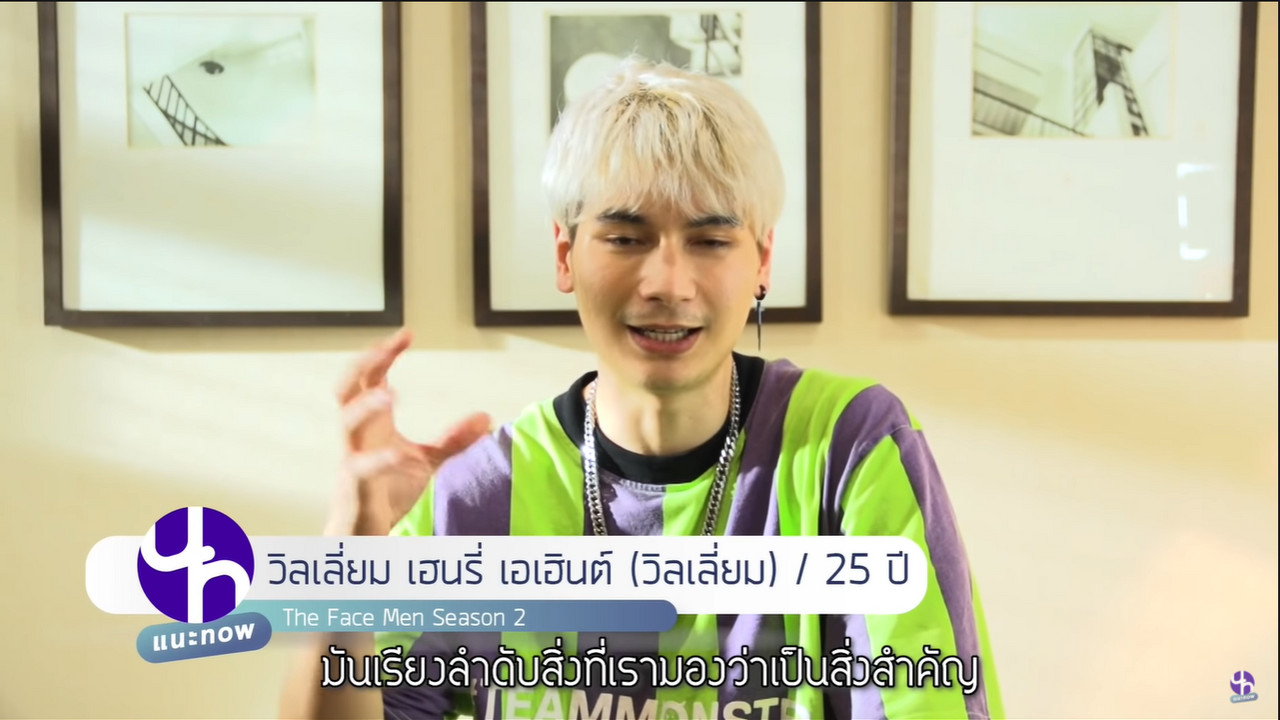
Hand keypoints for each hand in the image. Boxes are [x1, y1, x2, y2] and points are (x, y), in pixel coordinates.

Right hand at [327, 328, 490, 535]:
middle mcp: (358, 439)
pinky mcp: (355, 491)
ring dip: (365, 407)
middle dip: (363, 365)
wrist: (370, 540)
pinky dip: (379, 461)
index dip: (383, 354)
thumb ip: (455, 440)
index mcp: (374, 427)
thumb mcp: (432, 463)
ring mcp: (352, 463)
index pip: (371, 379)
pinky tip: (398, 454)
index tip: (407, 335)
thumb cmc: (392, 496)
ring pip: (346, 425)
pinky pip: (360, 470)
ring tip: (390, 395)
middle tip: (385, 349)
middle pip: (347, 390)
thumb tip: (486, 416)